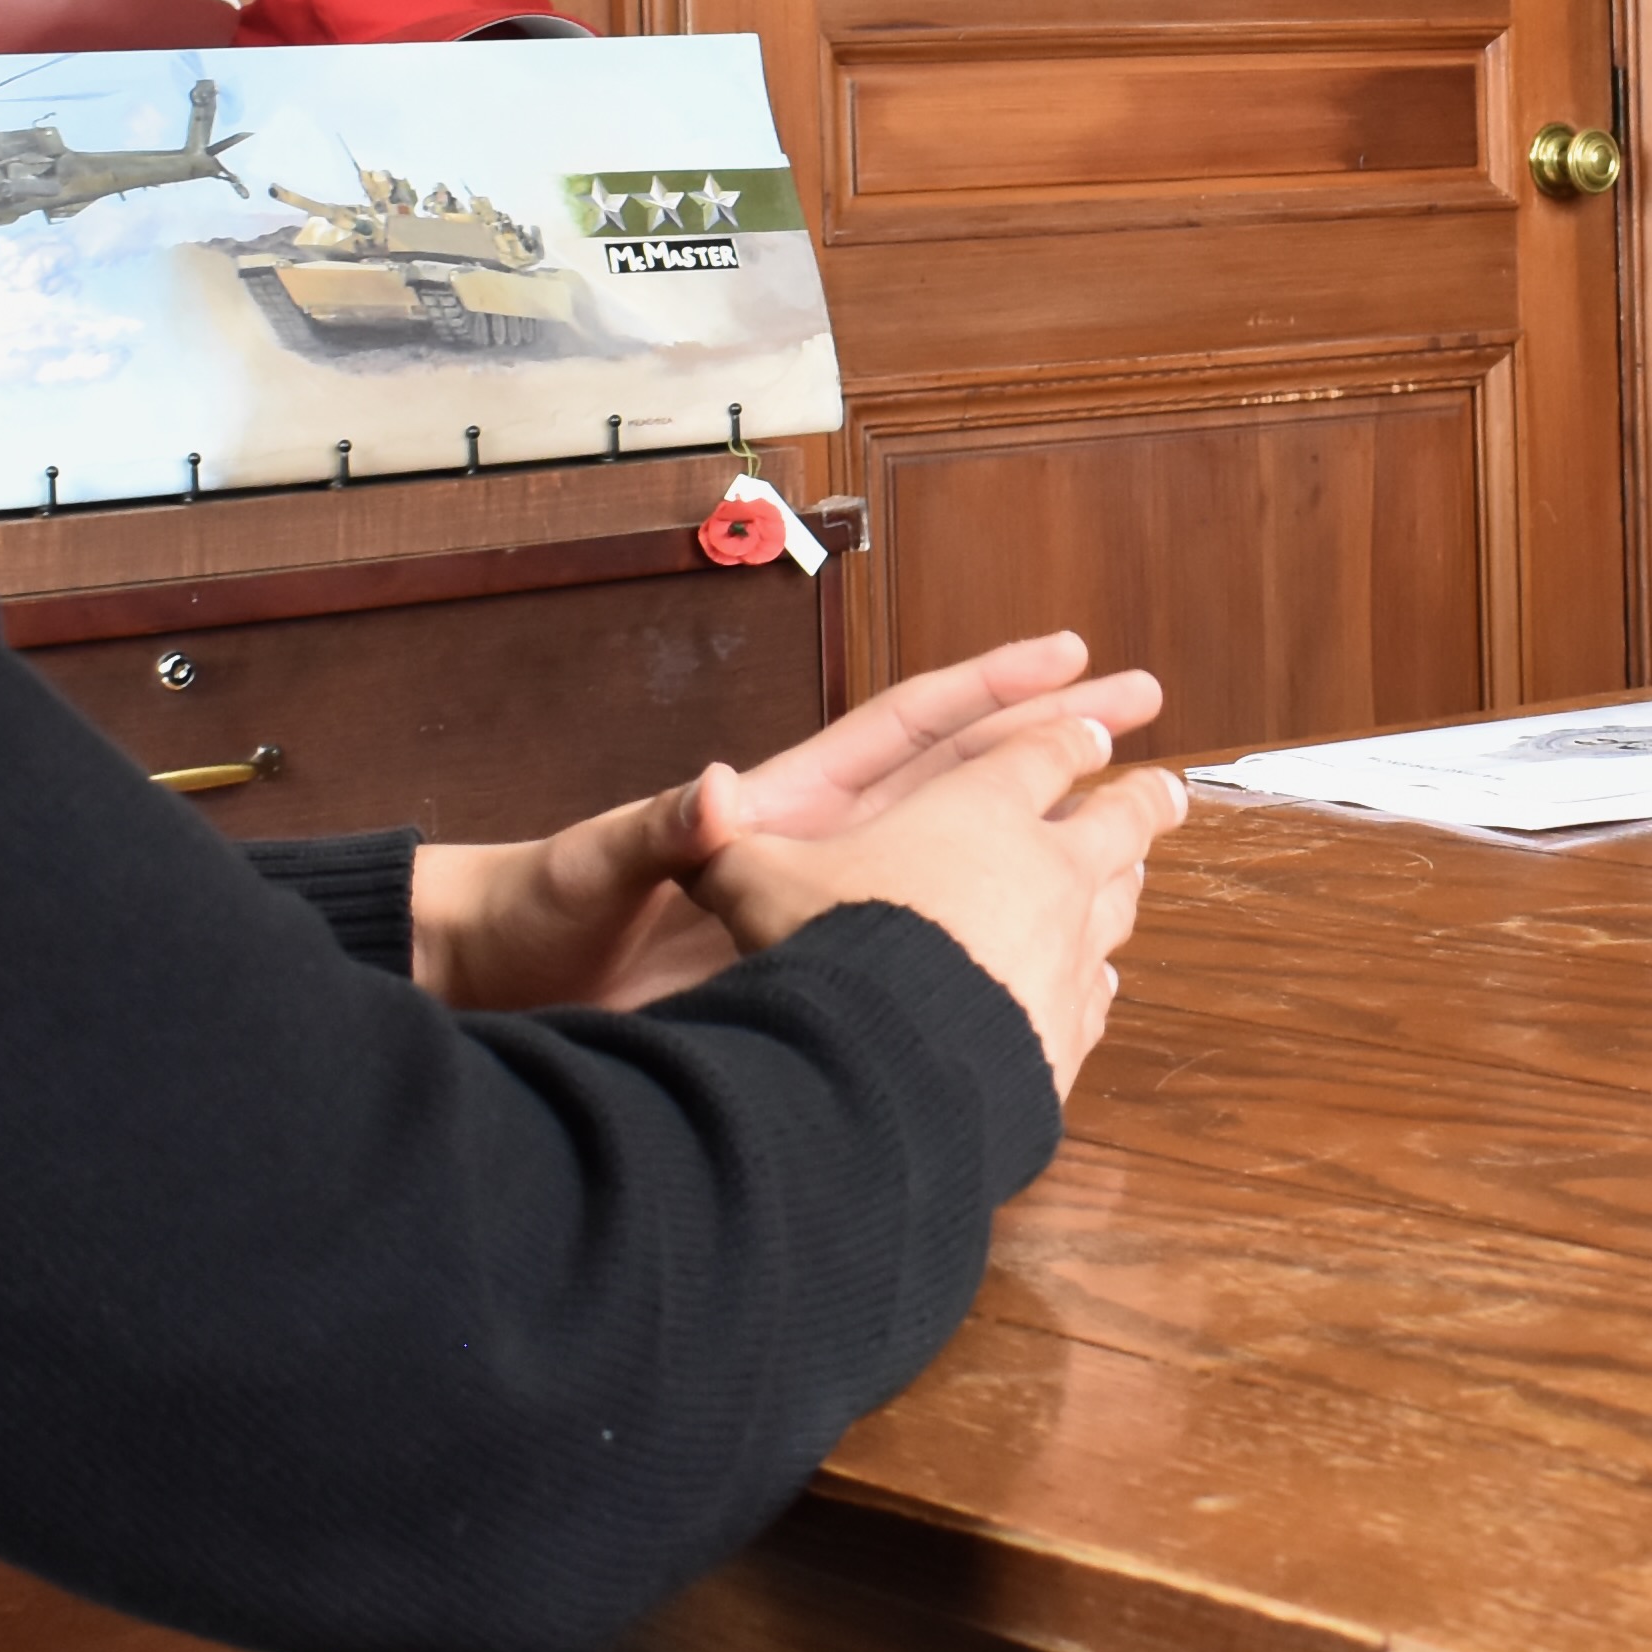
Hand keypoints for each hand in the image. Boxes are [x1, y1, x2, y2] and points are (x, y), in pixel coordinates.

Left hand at [406, 630, 1166, 1017]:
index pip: (910, 727)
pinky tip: (1069, 955)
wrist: (502, 992)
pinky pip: (934, 950)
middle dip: (1055, 742)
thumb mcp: (594, 866)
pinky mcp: (821, 979)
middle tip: (1149, 712)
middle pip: (964, 781)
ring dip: (1049, 840)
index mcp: (782, 804)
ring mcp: (827, 912)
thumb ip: (654, 831)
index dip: (992, 688)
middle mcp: (820, 849)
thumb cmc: (538, 916)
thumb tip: (707, 792)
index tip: (1075, 660)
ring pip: (965, 865)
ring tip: (1139, 831)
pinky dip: (1004, 941)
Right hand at [692, 699, 1184, 1098]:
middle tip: (1168, 787)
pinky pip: (1096, 992)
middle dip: (1142, 797)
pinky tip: (1099, 984)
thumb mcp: (755, 883)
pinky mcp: (1068, 1029)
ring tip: (1135, 873)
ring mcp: (1069, 952)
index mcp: (980, 808)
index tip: (1093, 725)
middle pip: (1115, 820)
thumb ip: (726, 843)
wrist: (887, 1065)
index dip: (1063, 733)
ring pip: (1118, 903)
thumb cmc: (826, 952)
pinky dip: (1098, 978)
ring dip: (1128, 883)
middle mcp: (1044, 870)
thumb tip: (699, 800)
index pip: (1037, 753)